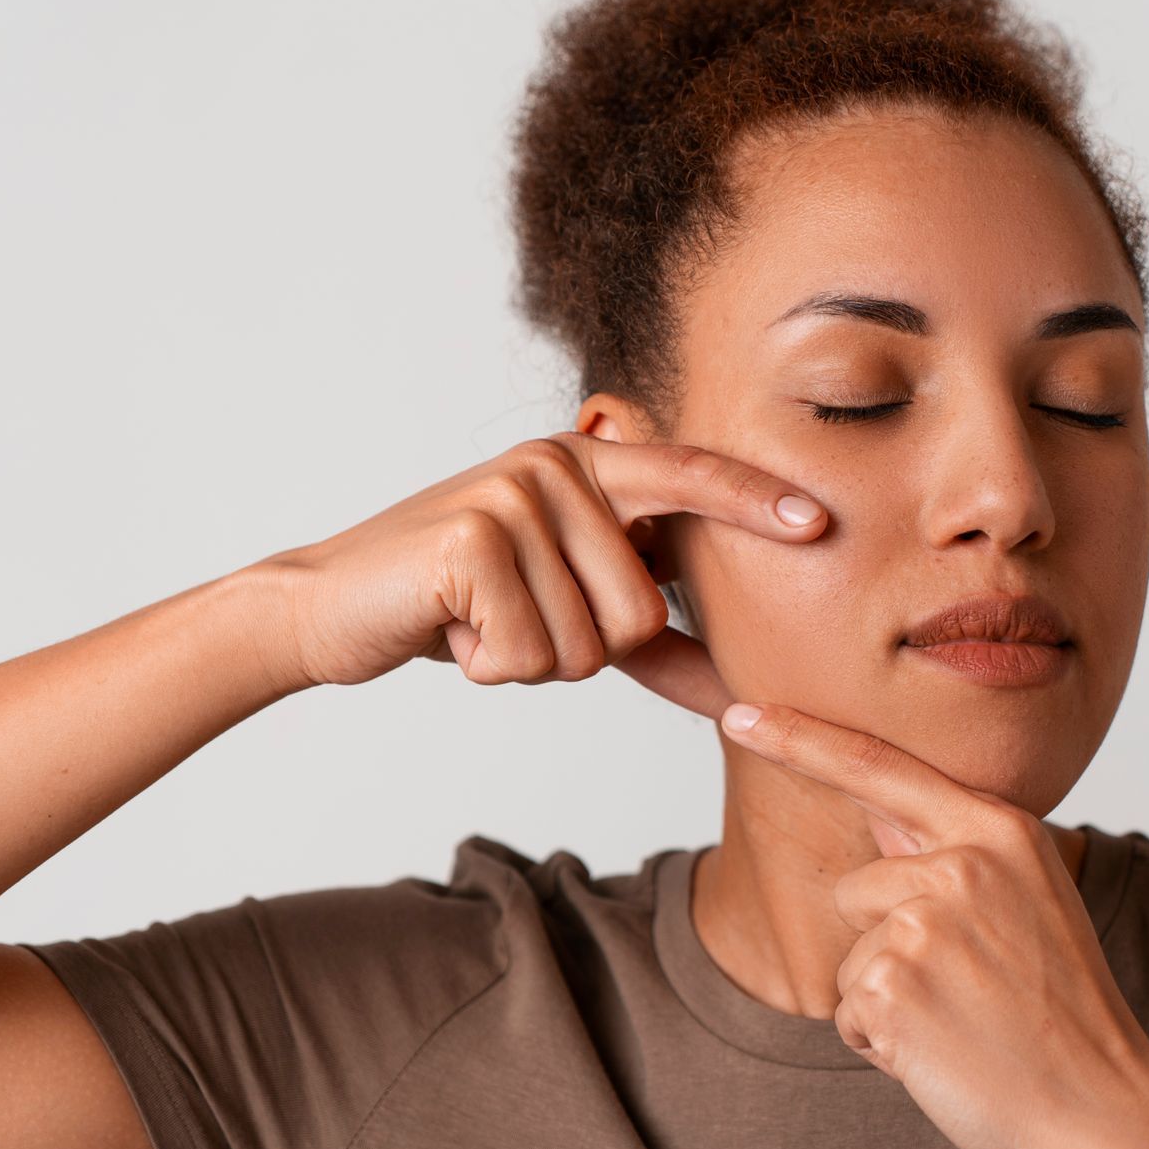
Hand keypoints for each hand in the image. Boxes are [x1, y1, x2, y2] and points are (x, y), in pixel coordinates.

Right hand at [245, 432, 812, 712]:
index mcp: (586, 465)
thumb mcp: (560, 604)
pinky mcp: (471, 538)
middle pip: (641, 610)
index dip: (752, 502)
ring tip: (481, 623)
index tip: (817, 524)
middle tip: (516, 622)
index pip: (688, 476)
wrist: (331, 604)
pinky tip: (452, 631)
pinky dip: (490, 668)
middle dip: (583, 650)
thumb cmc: (459, 606)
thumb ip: (644, 630)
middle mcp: (555, 464)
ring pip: (588, 643)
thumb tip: (734, 685)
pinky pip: (530, 654)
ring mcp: (512, 494)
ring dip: (532, 662)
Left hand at [717, 700, 1148, 1148]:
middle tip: (971, 991)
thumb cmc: (1064, 1018)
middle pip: (857, 888)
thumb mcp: (1028, 903)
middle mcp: (962, 863)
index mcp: (1000, 830)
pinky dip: (884, 1045)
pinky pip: (848, 1013)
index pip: (879, 766)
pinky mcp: (893, 985)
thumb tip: (873, 809)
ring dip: (888, 1000)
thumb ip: (953, 854)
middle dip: (887, 945)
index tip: (739, 713)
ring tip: (964, 1022)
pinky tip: (947, 1053)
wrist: (1105, 1113)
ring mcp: (925, 923)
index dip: (800, 737)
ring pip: (850, 956)